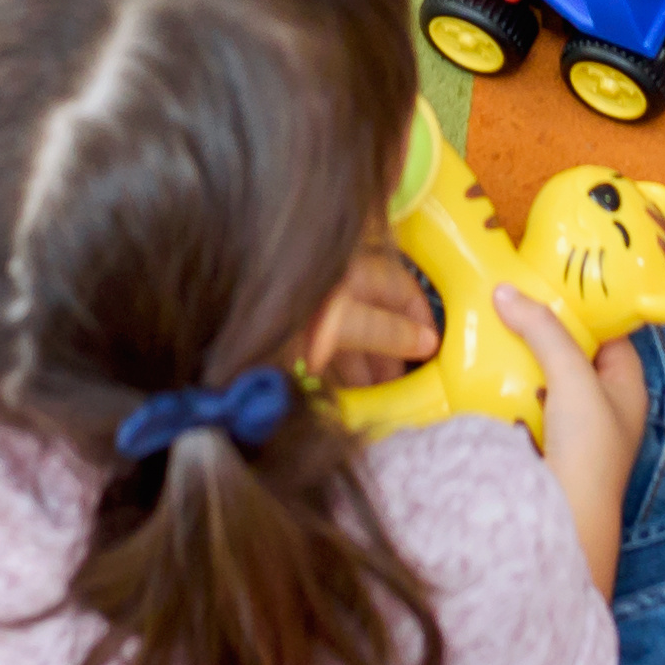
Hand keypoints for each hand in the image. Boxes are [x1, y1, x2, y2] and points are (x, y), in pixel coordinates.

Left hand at [302, 243, 441, 389]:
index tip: (438, 349)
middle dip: (396, 348)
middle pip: (378, 314)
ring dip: (371, 364)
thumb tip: (429, 342)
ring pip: (354, 335)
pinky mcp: (295, 334)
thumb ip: (387, 329)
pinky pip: (330, 351)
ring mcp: (314, 310)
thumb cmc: (291, 309)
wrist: (226, 320)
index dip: (422, 316)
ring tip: (384, 394)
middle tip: (409, 382)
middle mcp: (337, 287)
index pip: (401, 288)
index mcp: (353, 270)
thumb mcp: (344, 320)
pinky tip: (354, 393)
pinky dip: (345, 371)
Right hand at [497, 288, 646, 581]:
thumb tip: (507, 293)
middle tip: (510, 304)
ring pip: (544, 383)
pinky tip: (482, 377)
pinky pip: (521, 409)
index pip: (608, 334)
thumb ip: (544, 332)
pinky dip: (505, 393)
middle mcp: (602, 408)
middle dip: (542, 334)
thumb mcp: (573, 377)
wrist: (565, 519)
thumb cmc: (587, 449)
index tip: (547, 284)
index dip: (583, 309)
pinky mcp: (541, 448)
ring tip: (490, 332)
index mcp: (626, 388)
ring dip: (520, 363)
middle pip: (572, 357)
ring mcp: (571, 430)